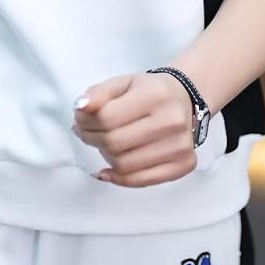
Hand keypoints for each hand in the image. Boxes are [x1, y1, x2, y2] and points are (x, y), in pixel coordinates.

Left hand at [71, 72, 196, 186]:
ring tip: (102, 145)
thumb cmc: (149, 91)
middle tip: (85, 133)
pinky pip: (141, 181)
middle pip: (114, 143)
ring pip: (124, 165)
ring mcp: (180, 145)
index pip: (106, 117)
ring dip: (104, 157)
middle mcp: (172, 121)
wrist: (184, 99)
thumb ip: (99, 93)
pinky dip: (119, 178)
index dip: (84, 122)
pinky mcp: (184, 164)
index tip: (79, 121)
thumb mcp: (123, 83)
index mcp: (155, 95)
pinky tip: (108, 169)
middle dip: (91, 139)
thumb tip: (80, 107)